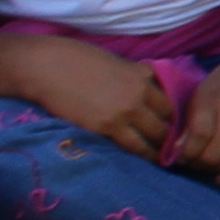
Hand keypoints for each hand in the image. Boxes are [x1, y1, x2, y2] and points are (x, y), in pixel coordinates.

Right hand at [4, 32, 168, 154]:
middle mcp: (139, 96)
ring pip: (154, 137)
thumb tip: (149, 80)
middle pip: (166, 122)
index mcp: (143, 78)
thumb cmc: (78, 60)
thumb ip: (136, 75)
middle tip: (169, 146)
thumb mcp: (117, 62)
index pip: (170, 103)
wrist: (47, 68)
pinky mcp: (105, 127)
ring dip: (157, 148)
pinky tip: (144, 159)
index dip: (172, 117)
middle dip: (169, 135)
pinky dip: (141, 153)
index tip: (171, 127)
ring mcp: (124, 113)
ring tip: (160, 158)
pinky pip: (132, 145)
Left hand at [164, 59, 219, 182]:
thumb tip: (176, 152)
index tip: (179, 157)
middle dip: (198, 165)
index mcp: (212, 102)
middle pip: (214, 154)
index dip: (186, 154)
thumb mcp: (198, 98)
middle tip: (193, 162)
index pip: (199, 136)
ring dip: (214, 170)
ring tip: (206, 166)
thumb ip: (187, 124)